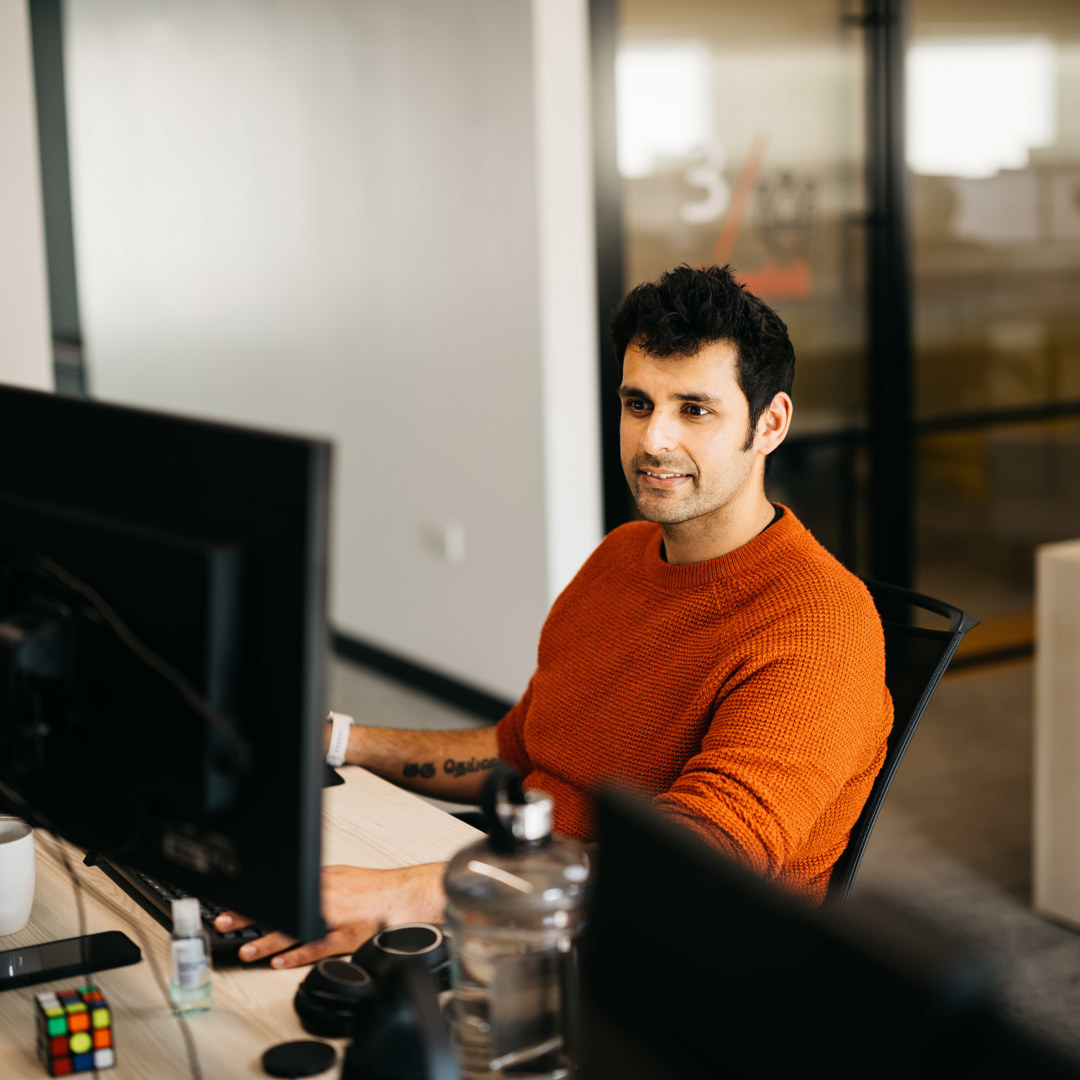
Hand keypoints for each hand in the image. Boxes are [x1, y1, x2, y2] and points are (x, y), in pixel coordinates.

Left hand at [214, 862, 446, 968]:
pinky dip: (296, 957)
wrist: (407, 895)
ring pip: (294, 929)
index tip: (231, 903)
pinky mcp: (347, 936)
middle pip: (282, 906)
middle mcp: (326, 894)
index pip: (281, 888)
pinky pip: (316, 948)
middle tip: (225, 922)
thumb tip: (292, 893)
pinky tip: (279, 963)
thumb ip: (316, 886)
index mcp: (323, 878)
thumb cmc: (377, 889)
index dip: (254, 897)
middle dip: (250, 915)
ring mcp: (335, 917)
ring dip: (267, 941)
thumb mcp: (341, 877)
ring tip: (246, 949)